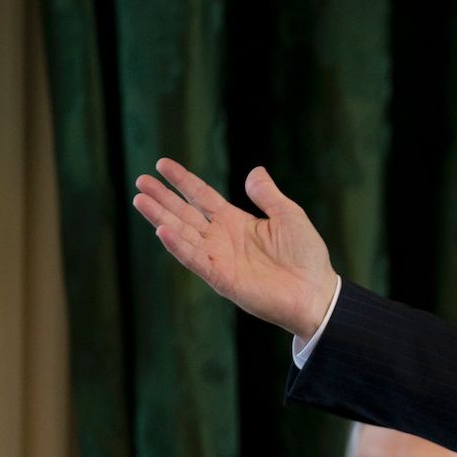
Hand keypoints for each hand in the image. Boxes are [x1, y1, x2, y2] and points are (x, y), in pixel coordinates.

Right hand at [132, 159, 337, 337]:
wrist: (316, 292)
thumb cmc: (306, 255)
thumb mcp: (288, 216)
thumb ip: (267, 195)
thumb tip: (254, 171)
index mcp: (235, 221)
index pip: (202, 196)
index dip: (183, 181)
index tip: (162, 164)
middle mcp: (221, 238)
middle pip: (184, 213)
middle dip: (163, 198)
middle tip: (140, 181)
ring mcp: (219, 258)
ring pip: (182, 234)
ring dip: (161, 218)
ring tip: (140, 200)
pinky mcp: (221, 278)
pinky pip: (195, 259)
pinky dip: (178, 246)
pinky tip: (161, 231)